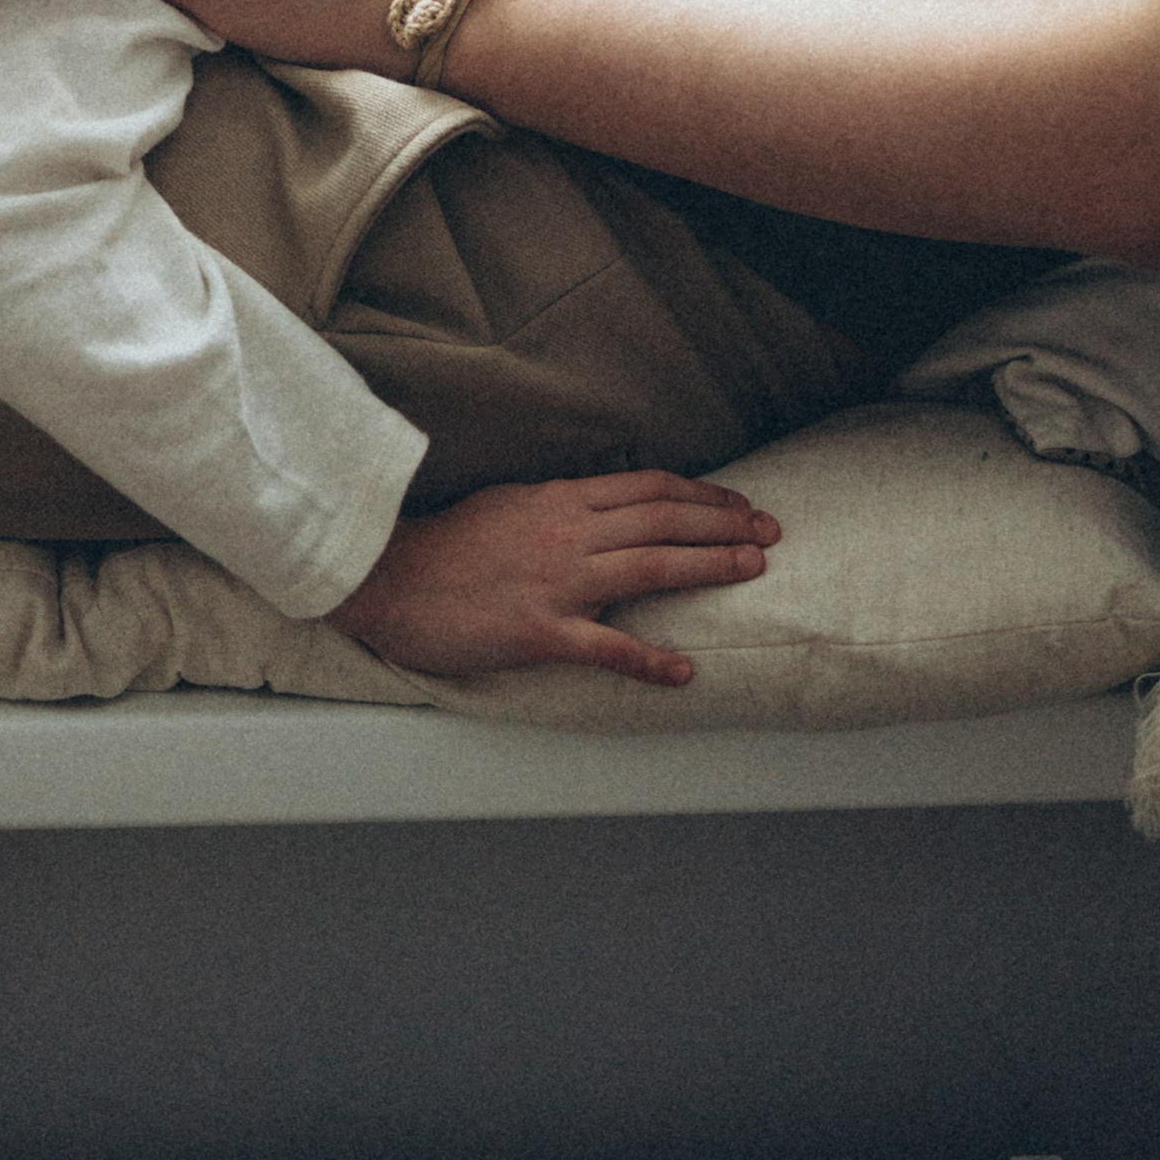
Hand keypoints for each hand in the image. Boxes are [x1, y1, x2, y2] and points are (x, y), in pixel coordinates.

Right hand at [328, 470, 780, 686]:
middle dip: (723, 523)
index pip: (648, 488)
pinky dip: (650, 660)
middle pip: (662, 519)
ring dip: (708, 566)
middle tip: (770, 532)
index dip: (701, 492)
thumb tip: (605, 508)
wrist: (389, 579)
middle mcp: (567, 532)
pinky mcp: (540, 631)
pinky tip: (685, 672)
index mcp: (559, 499)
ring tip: (753, 570)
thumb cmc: (444, 545)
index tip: (739, 503)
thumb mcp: (508, 506)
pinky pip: (607, 646)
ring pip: (650, 565)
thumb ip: (560, 507)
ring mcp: (556, 581)